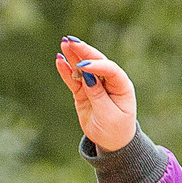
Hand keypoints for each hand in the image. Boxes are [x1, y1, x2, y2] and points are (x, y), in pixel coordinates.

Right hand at [53, 36, 137, 154]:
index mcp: (122, 86)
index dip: (97, 66)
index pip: (110, 70)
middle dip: (83, 51)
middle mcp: (109, 81)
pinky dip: (66, 71)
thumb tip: (86, 76)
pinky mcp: (83, 91)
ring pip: (83, 68)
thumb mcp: (109, 116)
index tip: (83, 65)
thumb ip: (98, 95)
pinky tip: (59, 60)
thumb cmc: (115, 130)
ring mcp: (95, 85)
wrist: (111, 142)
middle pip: (96, 62)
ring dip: (73, 56)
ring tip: (64, 43)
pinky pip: (74, 79)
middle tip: (71, 40)